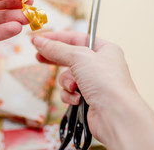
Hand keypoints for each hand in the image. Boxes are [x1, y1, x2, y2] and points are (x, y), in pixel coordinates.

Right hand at [32, 31, 153, 148]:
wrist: (115, 115)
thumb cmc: (106, 82)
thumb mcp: (79, 57)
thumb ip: (56, 48)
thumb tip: (39, 40)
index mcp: (104, 50)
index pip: (76, 38)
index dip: (57, 37)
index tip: (39, 38)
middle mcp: (100, 65)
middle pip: (70, 57)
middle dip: (55, 59)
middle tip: (38, 57)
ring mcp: (95, 83)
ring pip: (68, 77)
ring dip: (66, 82)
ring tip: (73, 87)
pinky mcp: (88, 99)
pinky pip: (70, 92)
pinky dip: (70, 95)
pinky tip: (77, 99)